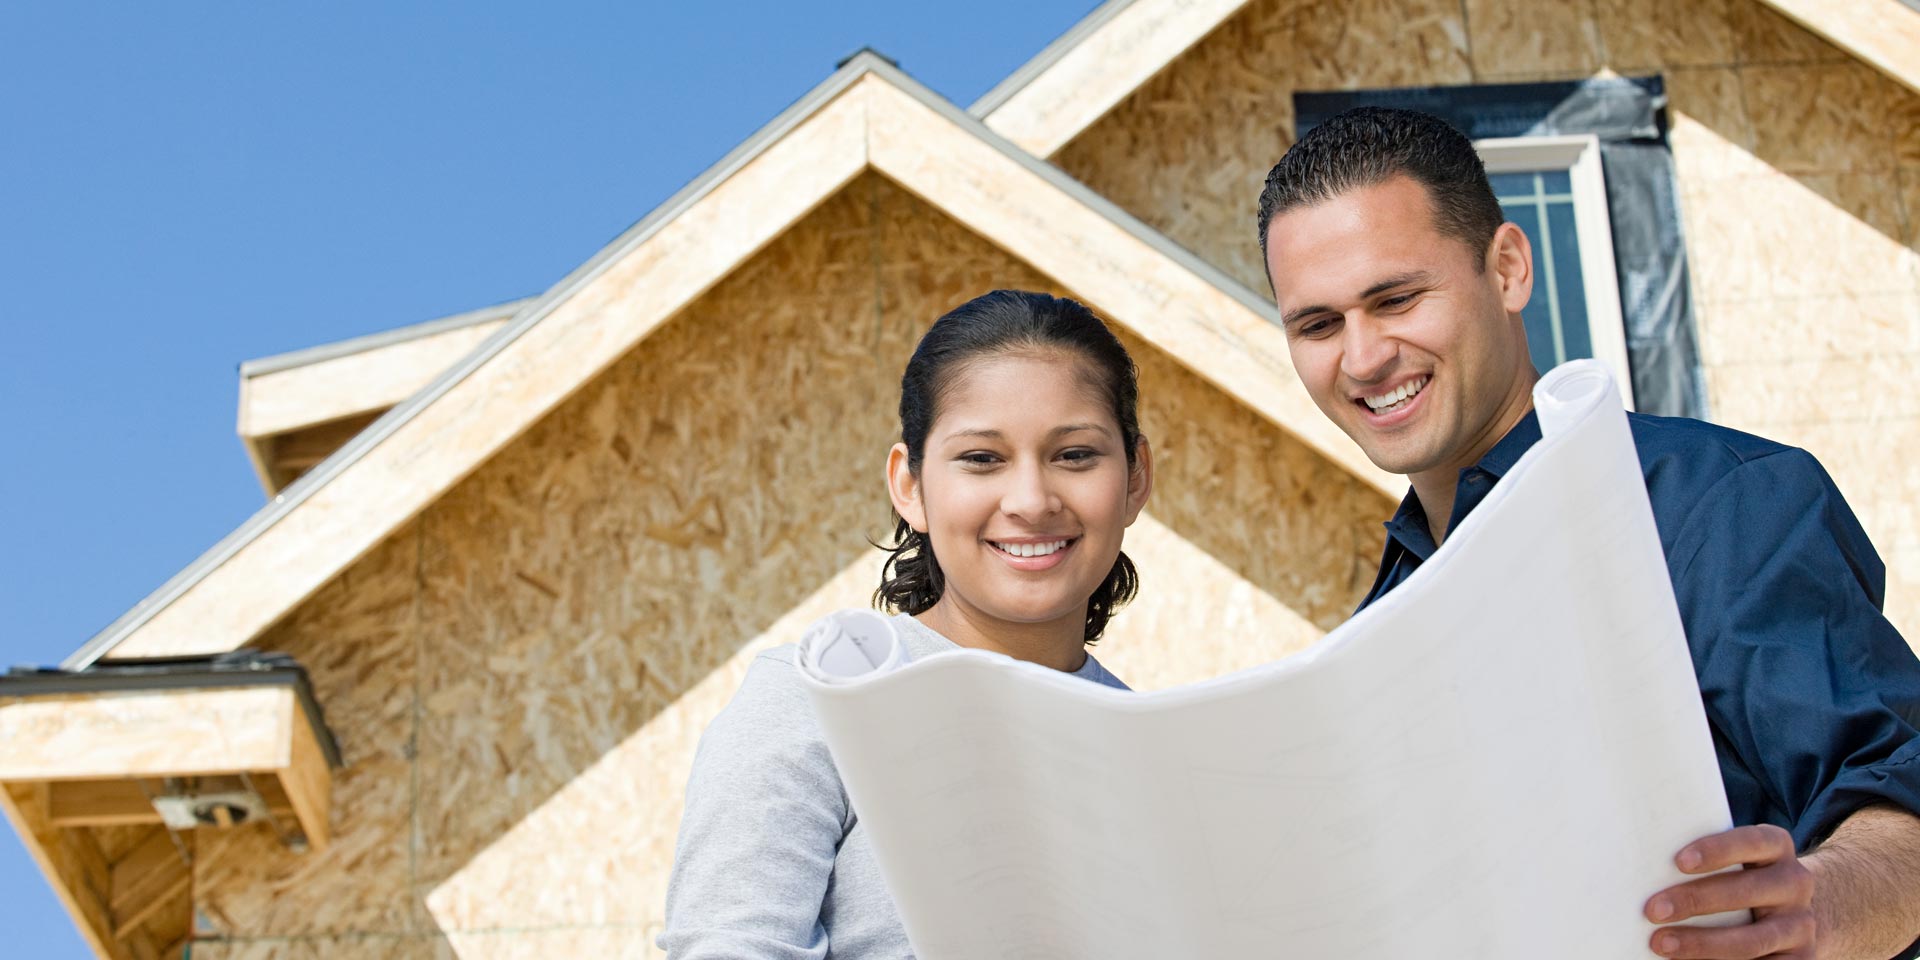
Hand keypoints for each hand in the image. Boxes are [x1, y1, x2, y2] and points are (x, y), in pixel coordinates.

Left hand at [1644, 824, 1815, 957]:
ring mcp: (1801, 924)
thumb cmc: (1738, 877)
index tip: (1679, 862)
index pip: (1752, 841)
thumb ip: (1699, 859)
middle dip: (1696, 900)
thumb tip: (1635, 867)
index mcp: (1776, 847)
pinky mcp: (1802, 959)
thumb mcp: (1733, 860)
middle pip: (1746, 890)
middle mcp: (1795, 883)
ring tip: (1661, 944)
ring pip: (1753, 939)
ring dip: (1703, 944)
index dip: (1718, 849)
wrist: (1792, 914)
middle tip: (1652, 910)